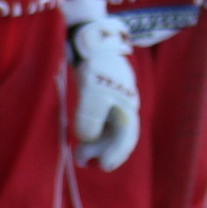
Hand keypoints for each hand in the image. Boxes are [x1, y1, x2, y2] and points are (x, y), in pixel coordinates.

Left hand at [70, 17, 139, 170]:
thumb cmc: (97, 66)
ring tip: (78, 156)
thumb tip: (86, 137)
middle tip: (85, 162)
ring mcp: (111, 102)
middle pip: (116, 136)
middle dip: (102, 151)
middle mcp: (122, 106)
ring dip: (94, 144)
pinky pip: (97, 122)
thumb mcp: (94, 91)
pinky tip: (78, 140)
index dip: (117, 153)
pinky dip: (89, 132)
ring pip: (106, 131)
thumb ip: (92, 115)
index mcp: (128, 106)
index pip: (127, 135)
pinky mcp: (98, 98)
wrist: (92, 41)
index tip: (104, 166)